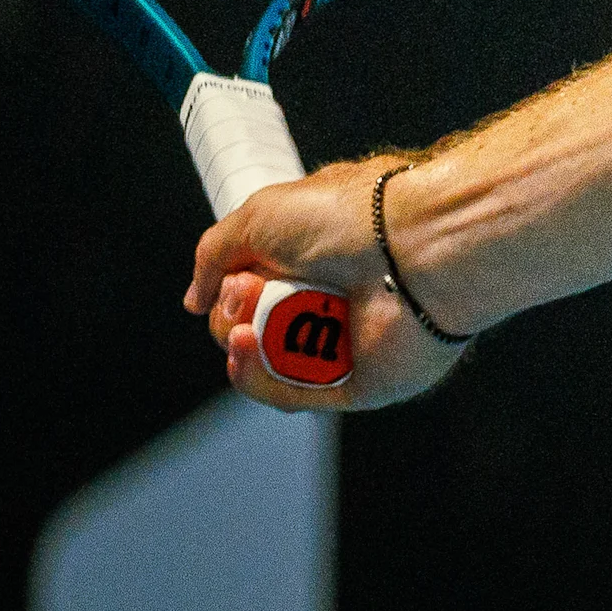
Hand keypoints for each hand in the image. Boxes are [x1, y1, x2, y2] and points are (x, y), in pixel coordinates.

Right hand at [185, 160, 473, 410]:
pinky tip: (243, 353)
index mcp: (318, 255)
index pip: (254, 287)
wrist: (416, 248)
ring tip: (247, 324)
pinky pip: (291, 395)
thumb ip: (215, 254)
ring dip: (241, 348)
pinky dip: (257, 378)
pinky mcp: (357, 383)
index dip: (231, 287)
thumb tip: (195, 299)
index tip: (233, 276)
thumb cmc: (350, 217)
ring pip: (266, 364)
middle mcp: (332, 298)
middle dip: (235, 313)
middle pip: (253, 327)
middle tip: (249, 291)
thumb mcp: (262, 215)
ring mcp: (345, 343)